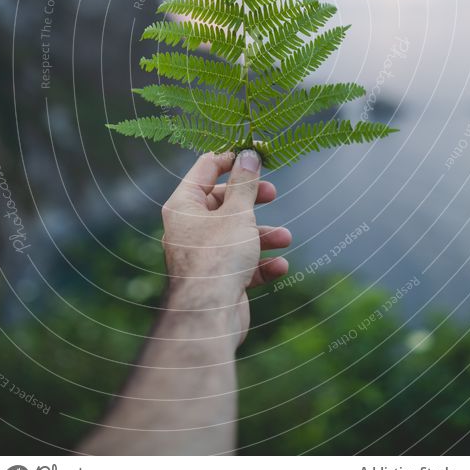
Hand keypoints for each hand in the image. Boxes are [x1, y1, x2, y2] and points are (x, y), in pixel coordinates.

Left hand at [161, 150, 291, 345]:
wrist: (209, 316)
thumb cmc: (218, 258)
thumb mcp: (237, 212)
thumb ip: (245, 183)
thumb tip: (249, 154)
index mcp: (184, 205)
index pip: (206, 168)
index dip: (232, 158)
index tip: (258, 153)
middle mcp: (189, 228)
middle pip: (223, 202)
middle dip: (252, 199)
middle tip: (272, 193)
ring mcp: (203, 255)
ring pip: (236, 234)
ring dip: (263, 234)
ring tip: (285, 237)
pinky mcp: (217, 279)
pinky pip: (242, 264)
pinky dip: (261, 263)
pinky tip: (280, 266)